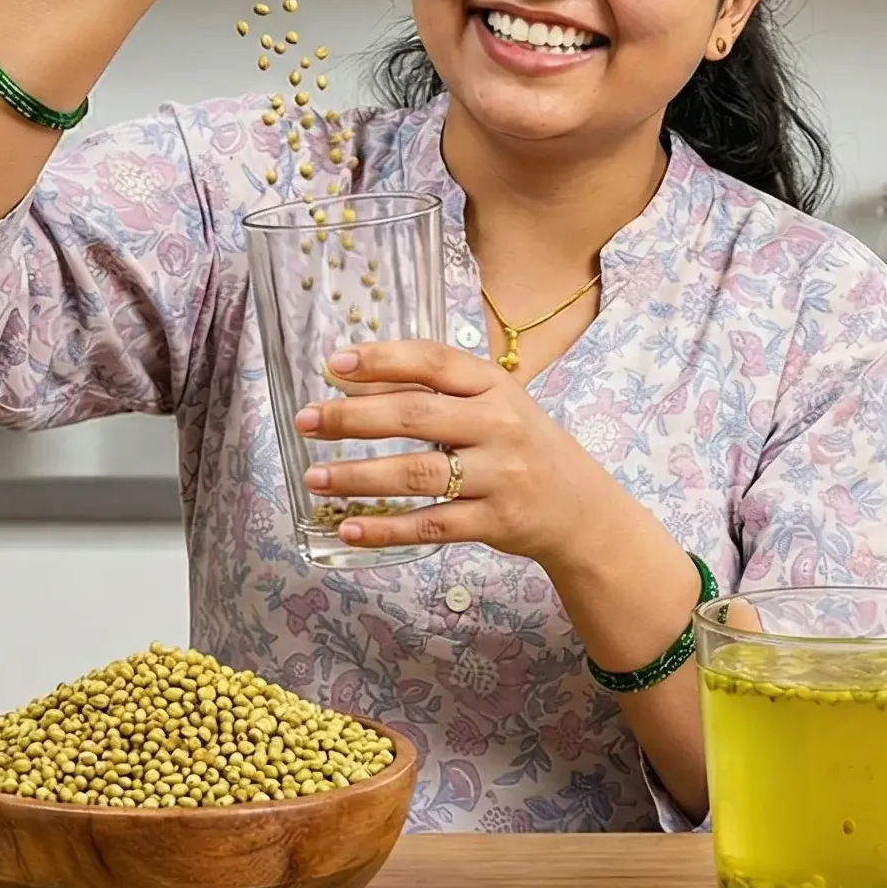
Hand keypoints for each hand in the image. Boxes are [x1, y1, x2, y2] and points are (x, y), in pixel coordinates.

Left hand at [294, 341, 628, 569]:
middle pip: (415, 415)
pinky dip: (385, 529)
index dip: (382, 359)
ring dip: (358, 477)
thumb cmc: (522, 446)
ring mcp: (499, 476)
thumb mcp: (492, 405)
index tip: (334, 364)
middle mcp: (499, 425)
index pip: (433, 361)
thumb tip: (354, 379)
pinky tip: (349, 528)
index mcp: (495, 386)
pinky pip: (430, 525)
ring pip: (417, 474)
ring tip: (315, 477)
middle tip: (306, 422)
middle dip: (352, 418)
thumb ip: (434, 390)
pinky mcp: (495, 522)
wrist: (579, 507)